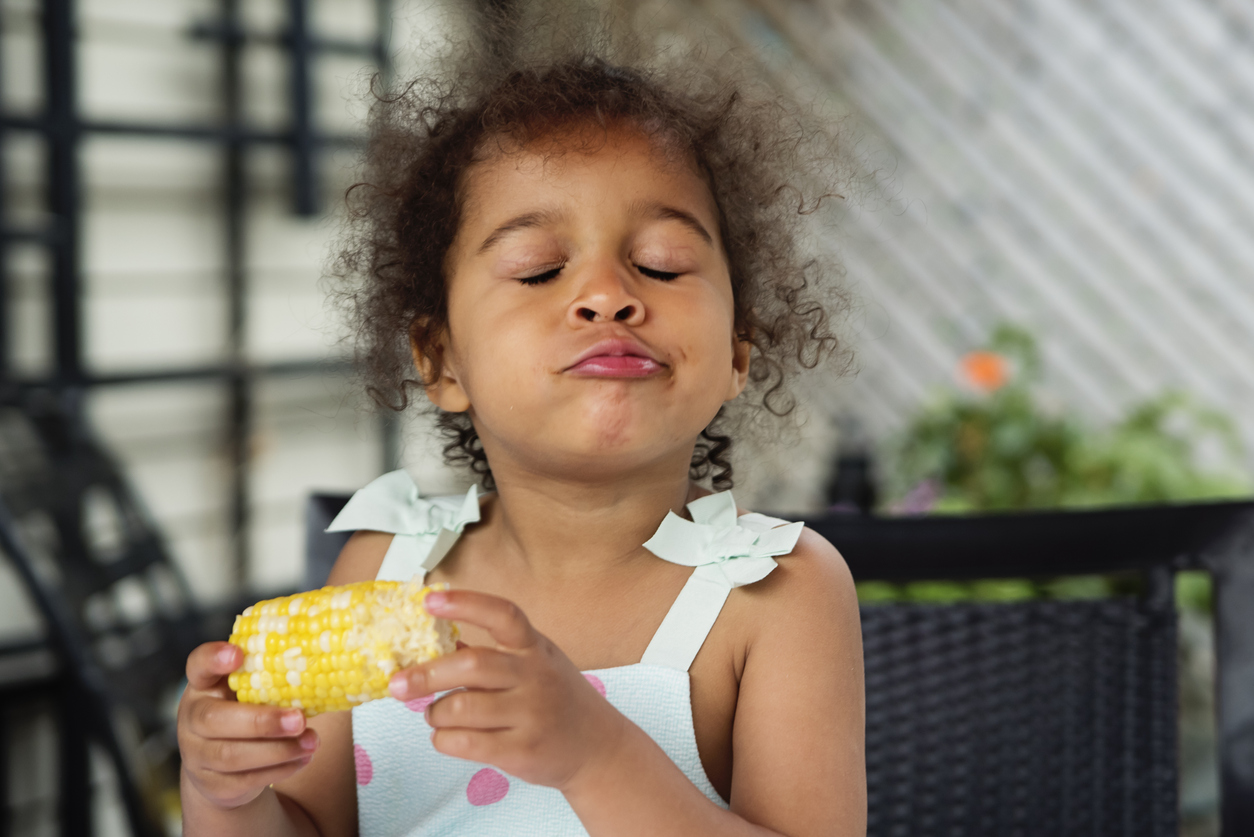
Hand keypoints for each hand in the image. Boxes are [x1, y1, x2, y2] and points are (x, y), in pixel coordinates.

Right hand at [177, 642, 319, 808]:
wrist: (223, 766)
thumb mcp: (253, 691)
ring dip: (278, 750)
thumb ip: (274, 676)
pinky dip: (280, 770)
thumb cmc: (248, 712)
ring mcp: (197, 754)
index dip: (213, 658)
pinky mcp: (212, 784)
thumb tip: (327, 663)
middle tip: (299, 719)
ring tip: (312, 742)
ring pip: (231, 756)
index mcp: (204, 684)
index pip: (198, 664)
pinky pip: (245, 780)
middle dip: (261, 721)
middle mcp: (192, 717)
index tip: (237, 654)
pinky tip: (303, 759)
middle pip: (213, 719)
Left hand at [387, 590, 625, 789]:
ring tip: (435, 714)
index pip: (502, 614)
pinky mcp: (522, 751)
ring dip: (435, 713)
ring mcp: (532, 714)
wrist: (597, 748)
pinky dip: (444, 740)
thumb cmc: (555, 700)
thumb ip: (490, 654)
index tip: (429, 601)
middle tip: (397, 684)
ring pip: (461, 708)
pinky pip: (466, 743)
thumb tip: (432, 643)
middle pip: (472, 664)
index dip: (465, 604)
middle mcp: (535, 676)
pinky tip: (447, 736)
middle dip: (426, 675)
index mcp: (534, 647)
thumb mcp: (533, 665)